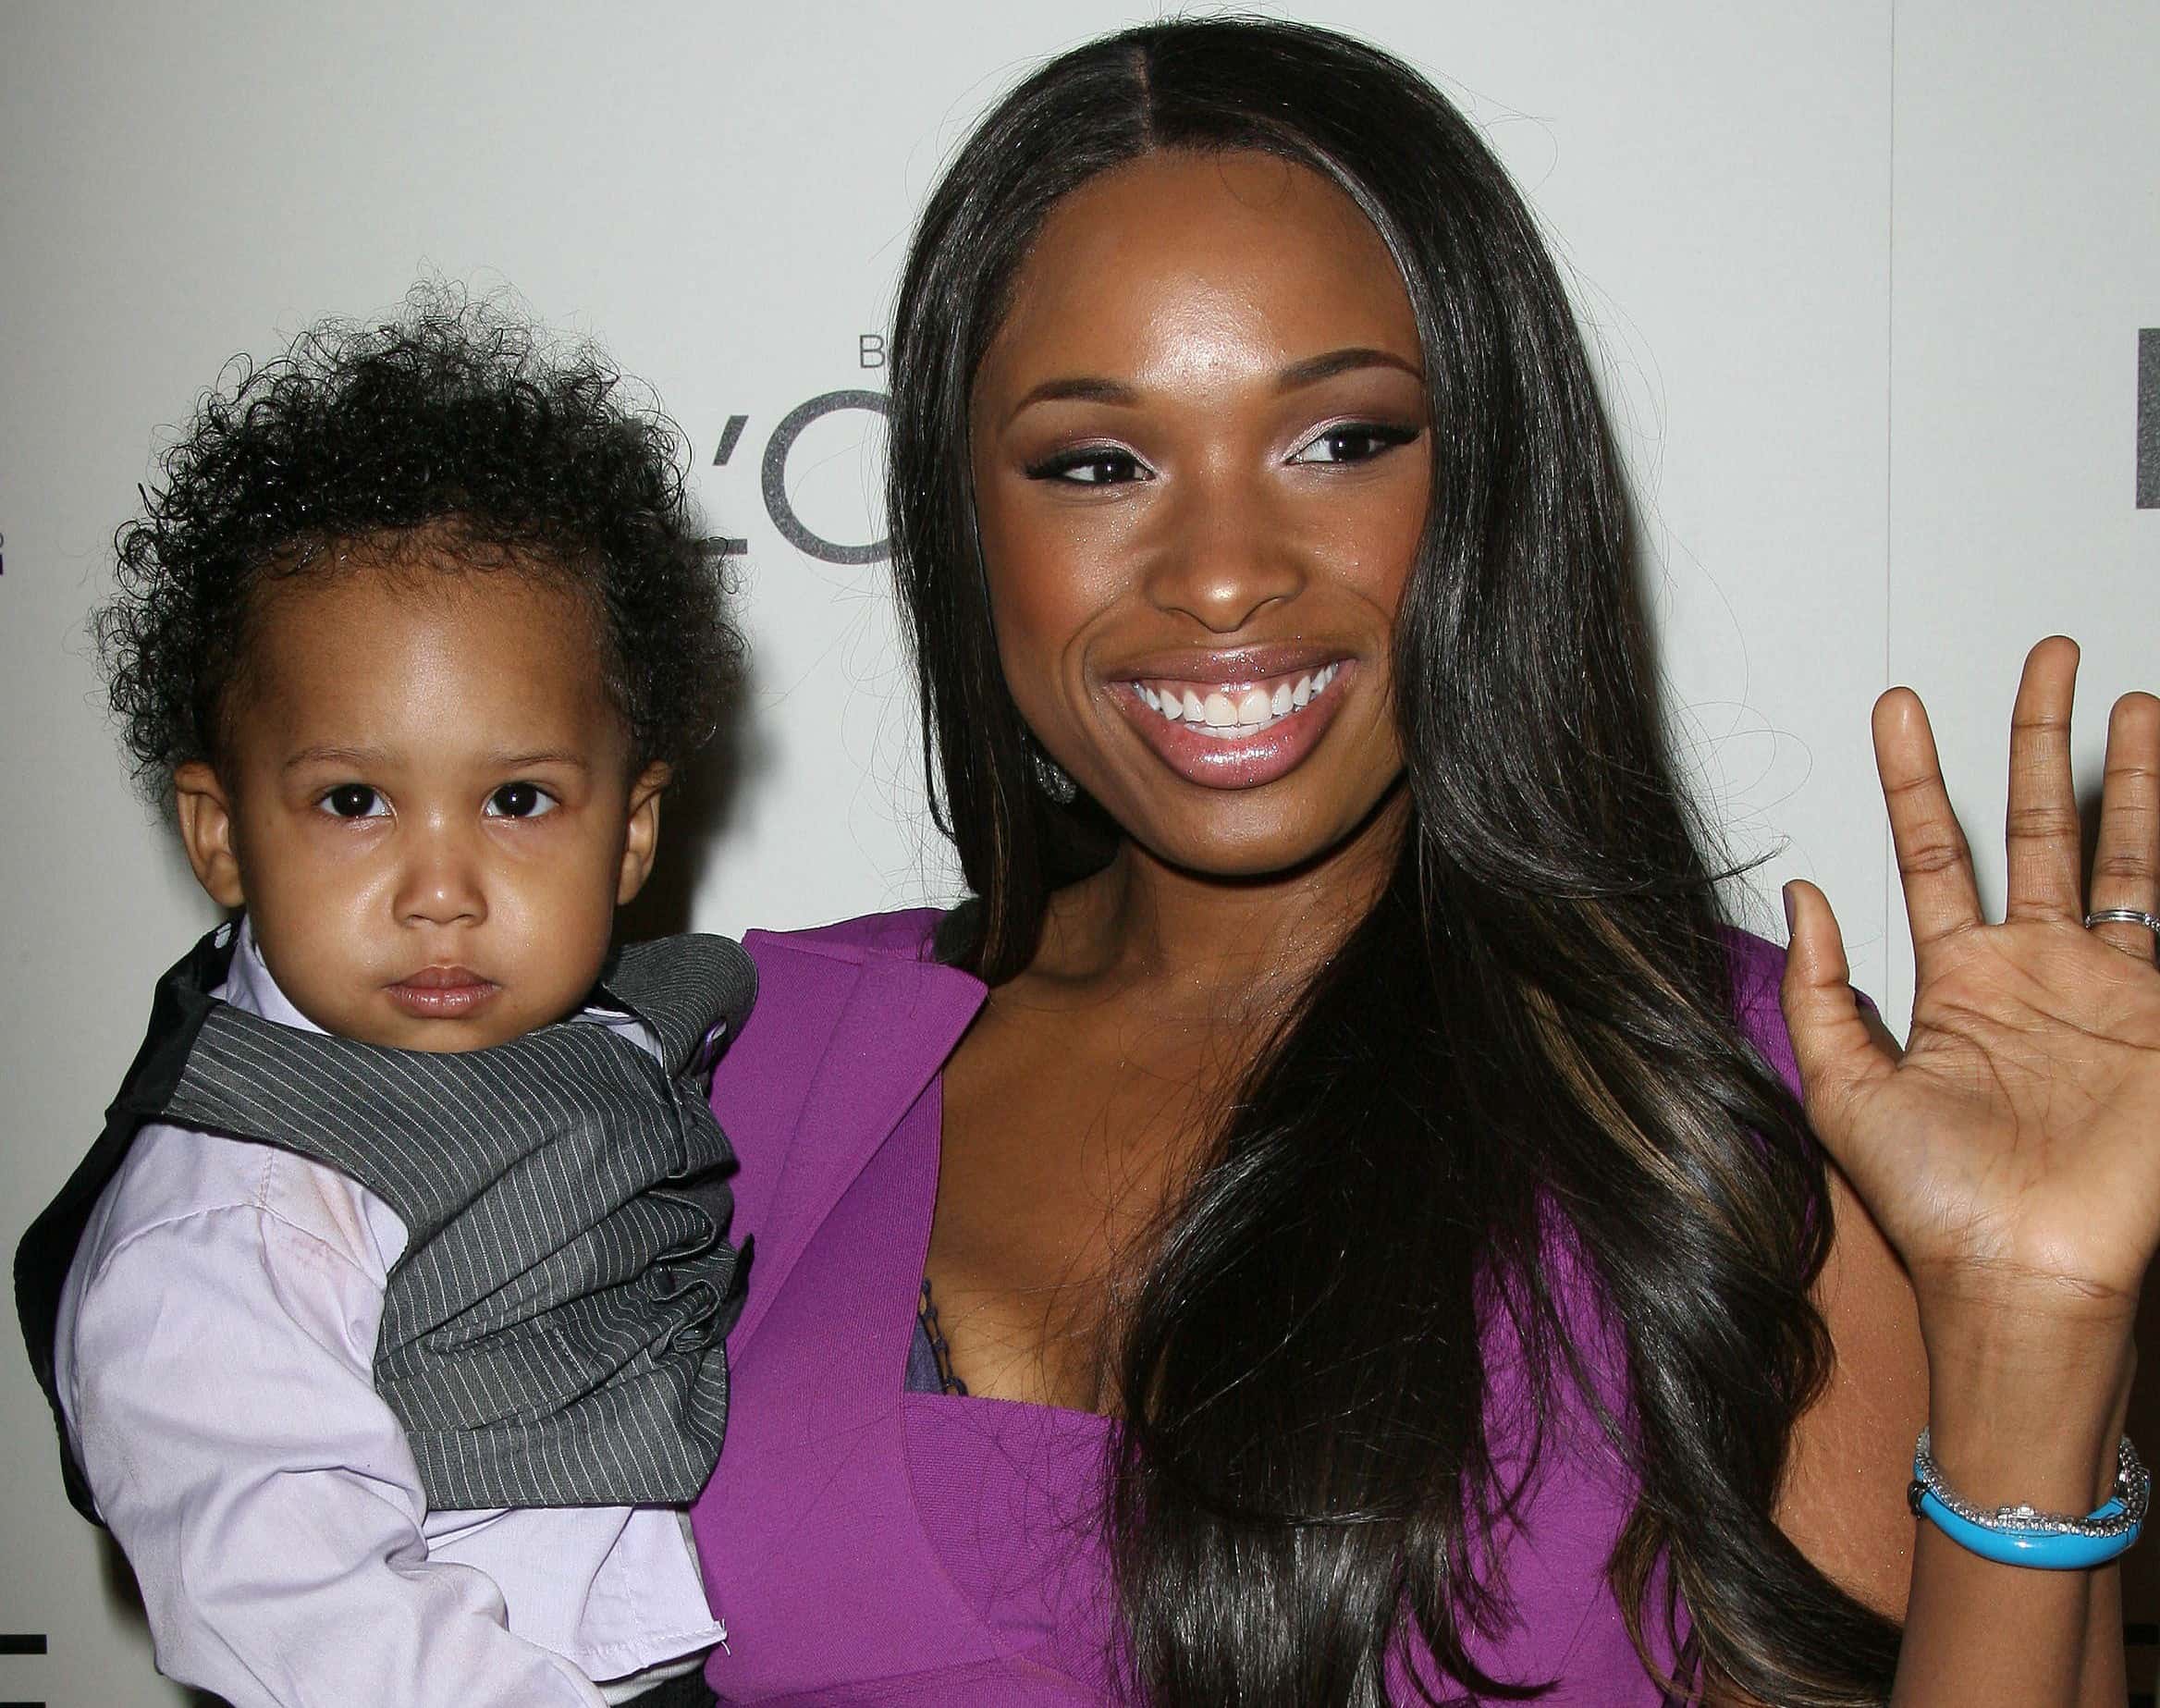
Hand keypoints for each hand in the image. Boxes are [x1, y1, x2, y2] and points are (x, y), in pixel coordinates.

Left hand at [1781, 637, 2159, 1336]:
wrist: (2022, 1271)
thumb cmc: (1936, 1203)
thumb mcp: (1841, 1087)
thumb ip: (1820, 987)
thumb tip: (1801, 890)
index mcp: (1957, 982)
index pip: (1933, 848)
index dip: (1915, 774)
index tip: (1897, 705)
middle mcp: (2036, 971)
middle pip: (2036, 825)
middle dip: (2039, 738)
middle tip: (2044, 660)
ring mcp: (2111, 987)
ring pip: (2125, 852)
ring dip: (2129, 775)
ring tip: (2130, 698)